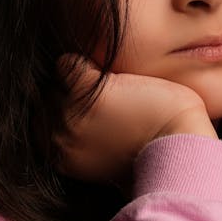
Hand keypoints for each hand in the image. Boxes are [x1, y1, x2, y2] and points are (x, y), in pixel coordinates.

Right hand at [54, 54, 216, 191]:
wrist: (179, 147)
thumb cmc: (154, 150)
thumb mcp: (106, 154)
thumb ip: (85, 138)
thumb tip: (79, 116)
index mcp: (59, 158)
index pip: (42, 117)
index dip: (65, 106)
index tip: (91, 108)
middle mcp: (58, 138)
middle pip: (47, 97)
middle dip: (70, 90)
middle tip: (104, 93)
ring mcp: (70, 114)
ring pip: (56, 79)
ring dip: (80, 77)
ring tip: (111, 85)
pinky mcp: (90, 91)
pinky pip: (69, 63)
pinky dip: (87, 62)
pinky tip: (110, 72)